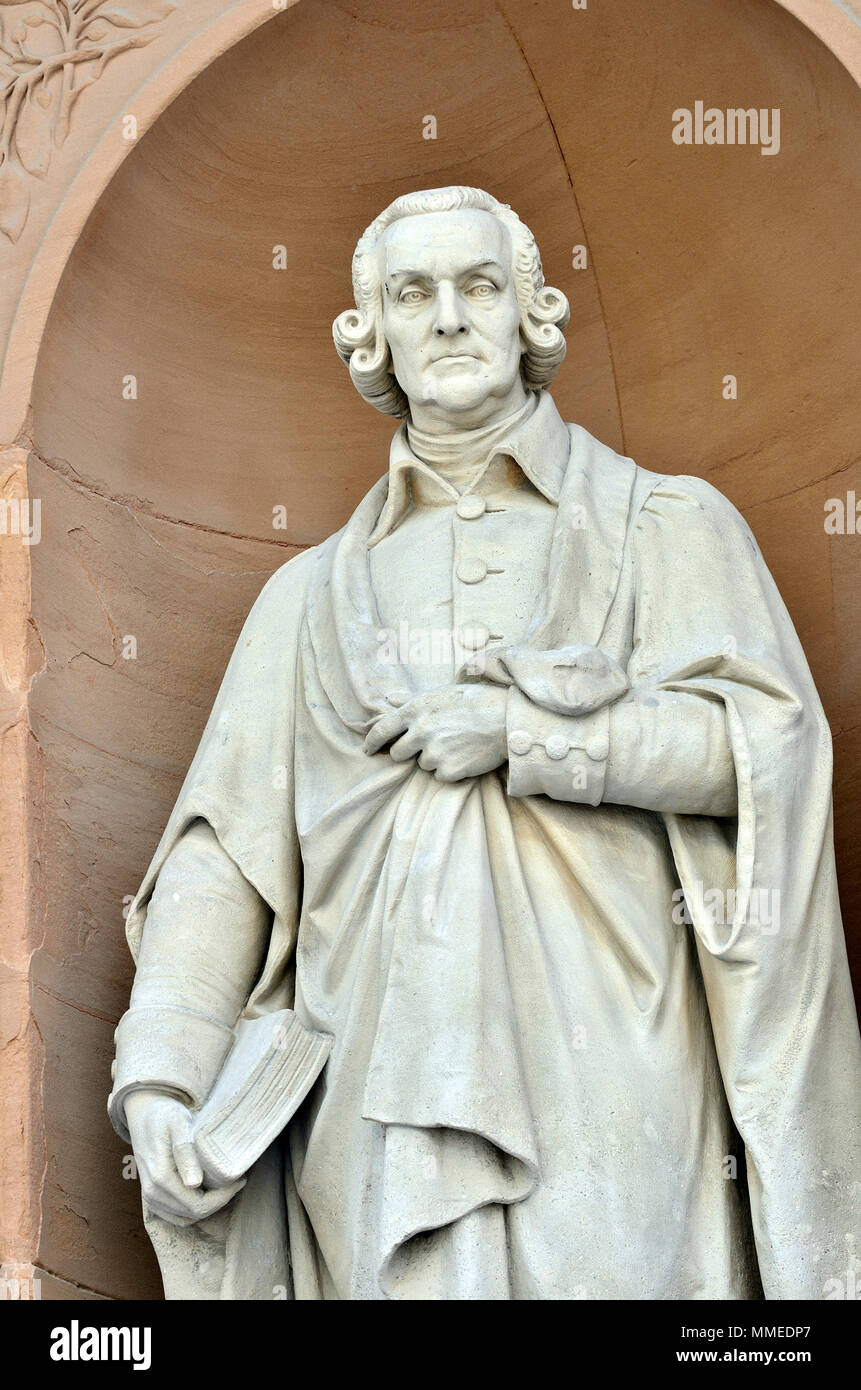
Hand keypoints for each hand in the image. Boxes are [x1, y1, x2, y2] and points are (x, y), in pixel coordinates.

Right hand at [125, 1090, 245, 1226]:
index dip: (223, 1197)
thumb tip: (194, 1183)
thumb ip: (185, 1152)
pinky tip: (208, 1190)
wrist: (144, 1114)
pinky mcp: (152, 1199)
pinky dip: (194, 1209)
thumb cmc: (165, 1115)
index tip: (239, 1178)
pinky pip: (177, 1216)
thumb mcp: (178, 1124)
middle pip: (194, 1214)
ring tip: (224, 1184)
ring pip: (186, 1218)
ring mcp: (150, 1198)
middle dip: (219, 1201)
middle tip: (236, 1180)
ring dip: (208, 1206)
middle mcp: (153, 1193)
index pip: (198, 1205)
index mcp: (160, 1177)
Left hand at [363, 683, 507, 780]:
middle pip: (398, 753)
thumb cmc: (475, 701)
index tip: (368, 749)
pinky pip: (441, 775)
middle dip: (409, 751)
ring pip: (422, 764)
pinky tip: (465, 755)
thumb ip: (411, 699)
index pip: (381, 730)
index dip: (371, 742)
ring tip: (456, 743)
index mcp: (415, 710)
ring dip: (434, 758)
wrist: (507, 719)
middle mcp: (421, 731)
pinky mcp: (449, 770)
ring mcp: (434, 753)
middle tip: (430, 743)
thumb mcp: (441, 693)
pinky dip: (450, 769)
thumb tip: (388, 698)